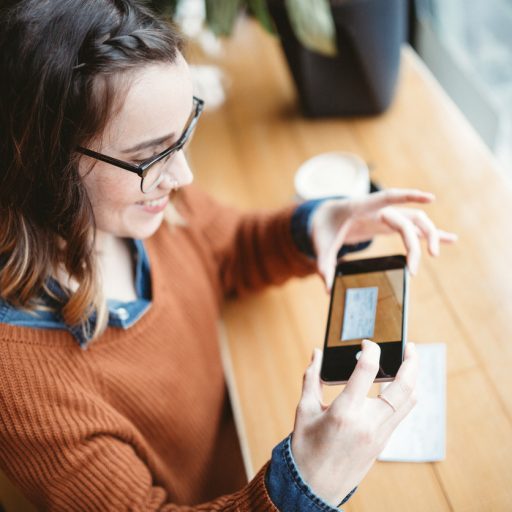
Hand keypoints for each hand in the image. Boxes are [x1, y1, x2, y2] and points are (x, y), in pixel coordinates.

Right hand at [291, 341, 417, 506]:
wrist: (314, 487)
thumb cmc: (306, 448)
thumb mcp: (304, 410)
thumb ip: (312, 378)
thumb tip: (317, 353)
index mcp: (345, 412)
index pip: (367, 370)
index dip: (371, 350)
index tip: (367, 343)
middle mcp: (368, 423)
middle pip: (403, 387)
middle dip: (412, 362)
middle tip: (410, 346)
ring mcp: (380, 435)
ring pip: (409, 401)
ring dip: (413, 379)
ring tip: (409, 364)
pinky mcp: (383, 442)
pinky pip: (402, 414)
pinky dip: (405, 396)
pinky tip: (397, 386)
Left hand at [310, 189, 456, 289]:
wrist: (326, 216)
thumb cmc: (324, 226)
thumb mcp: (320, 244)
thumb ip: (323, 264)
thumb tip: (327, 288)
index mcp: (362, 207)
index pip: (388, 198)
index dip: (409, 196)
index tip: (430, 198)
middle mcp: (379, 209)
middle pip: (406, 219)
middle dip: (415, 242)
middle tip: (414, 269)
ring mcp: (387, 216)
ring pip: (416, 221)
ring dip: (429, 235)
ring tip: (435, 255)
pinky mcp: (390, 224)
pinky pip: (414, 228)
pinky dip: (431, 234)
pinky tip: (450, 239)